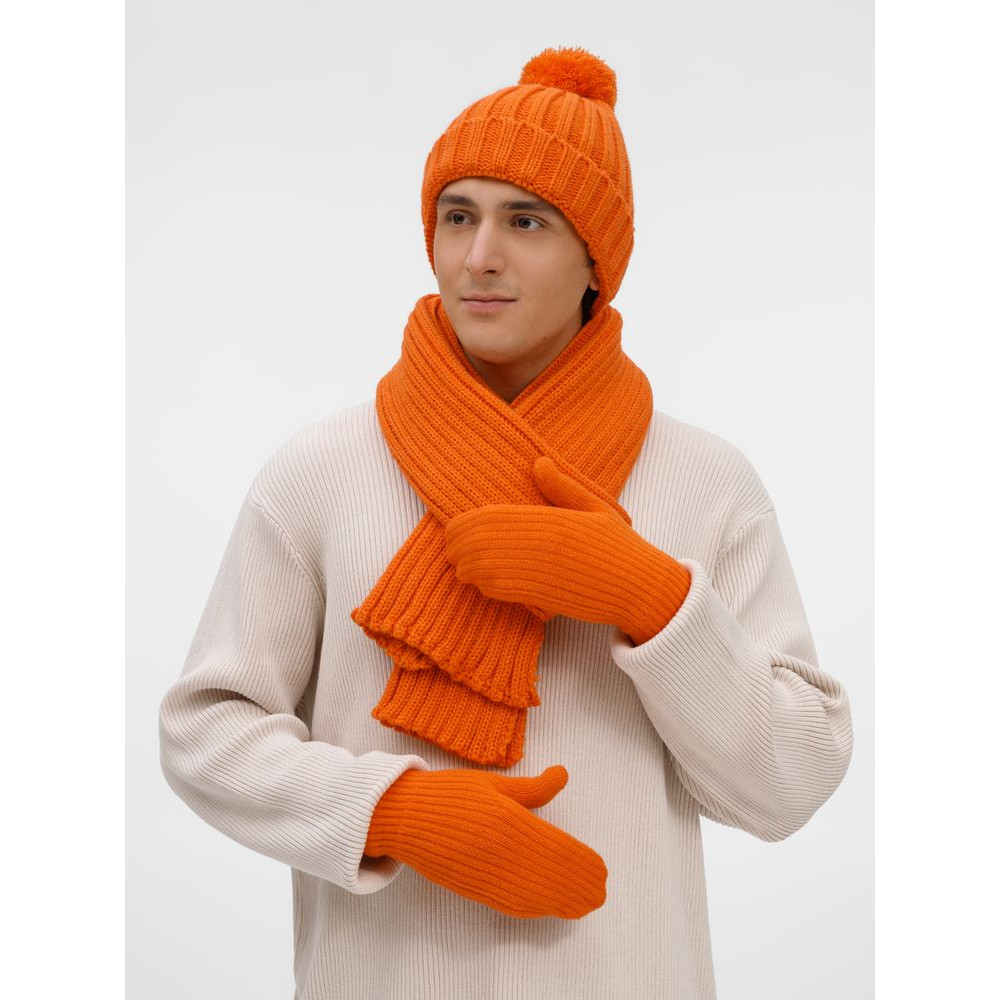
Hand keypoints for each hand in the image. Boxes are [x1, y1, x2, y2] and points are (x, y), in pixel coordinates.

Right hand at [365, 764, 606, 918]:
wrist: (402, 815)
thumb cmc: (449, 794)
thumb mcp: (492, 783)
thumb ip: (531, 788)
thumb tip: (563, 775)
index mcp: (507, 819)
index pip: (554, 845)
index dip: (580, 860)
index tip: (600, 867)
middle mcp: (499, 850)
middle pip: (549, 874)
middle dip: (577, 884)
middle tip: (599, 891)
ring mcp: (484, 873)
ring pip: (532, 894)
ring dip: (561, 901)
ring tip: (582, 904)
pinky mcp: (470, 887)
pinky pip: (508, 903)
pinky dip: (533, 908)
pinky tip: (547, 908)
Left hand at [444, 457, 690, 643]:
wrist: (640, 587)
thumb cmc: (618, 545)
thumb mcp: (594, 507)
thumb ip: (563, 487)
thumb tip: (538, 461)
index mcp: (549, 517)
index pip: (490, 516)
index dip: (463, 523)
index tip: (455, 526)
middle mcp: (539, 543)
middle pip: (478, 542)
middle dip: (458, 546)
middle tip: (453, 548)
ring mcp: (539, 571)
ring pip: (482, 568)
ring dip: (467, 567)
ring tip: (463, 565)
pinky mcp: (541, 597)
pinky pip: (499, 590)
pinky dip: (484, 586)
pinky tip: (483, 582)